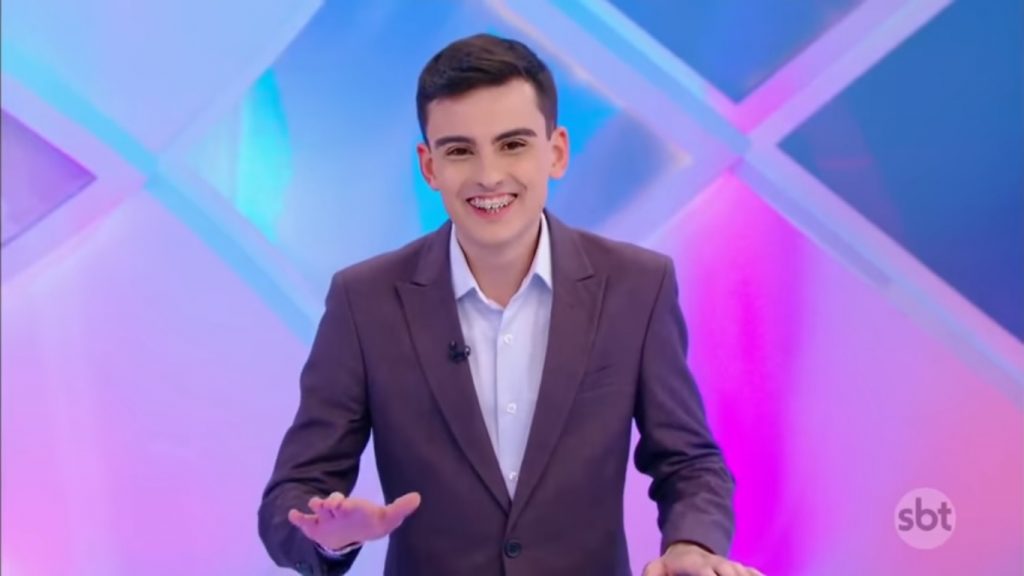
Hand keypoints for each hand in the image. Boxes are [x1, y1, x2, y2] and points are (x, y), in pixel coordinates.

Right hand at [287, 491, 421, 551]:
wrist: (353, 532)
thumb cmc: (370, 523)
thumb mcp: (386, 519)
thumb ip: (400, 509)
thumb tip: (418, 497)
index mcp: (353, 508)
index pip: (347, 504)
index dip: (344, 503)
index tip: (343, 504)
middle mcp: (337, 511)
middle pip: (330, 504)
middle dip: (328, 503)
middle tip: (328, 503)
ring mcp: (325, 519)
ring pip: (317, 511)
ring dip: (315, 508)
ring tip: (313, 505)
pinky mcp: (315, 527)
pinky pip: (304, 522)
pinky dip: (297, 518)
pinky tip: (292, 514)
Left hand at [642, 542, 764, 575]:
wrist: (687, 549)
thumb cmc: (671, 567)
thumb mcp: (655, 569)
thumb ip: (651, 574)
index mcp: (696, 563)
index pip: (706, 573)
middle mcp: (717, 562)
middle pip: (730, 572)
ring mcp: (731, 565)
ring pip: (744, 572)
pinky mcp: (741, 569)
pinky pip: (755, 573)